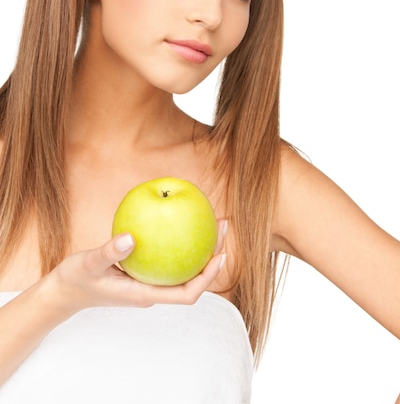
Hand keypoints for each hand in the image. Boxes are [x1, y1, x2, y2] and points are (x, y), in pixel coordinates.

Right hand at [48, 219, 227, 315]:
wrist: (65, 290)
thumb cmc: (76, 280)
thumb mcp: (88, 264)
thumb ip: (107, 252)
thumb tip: (130, 238)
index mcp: (145, 294)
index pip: (186, 294)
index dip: (207, 278)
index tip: (220, 255)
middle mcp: (153, 289)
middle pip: (192, 278)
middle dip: (211, 255)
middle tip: (223, 225)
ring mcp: (149, 281)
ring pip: (183, 266)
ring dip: (200, 246)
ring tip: (211, 218)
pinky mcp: (144, 271)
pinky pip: (169, 256)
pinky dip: (179, 240)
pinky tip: (179, 217)